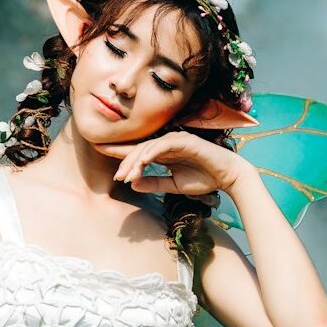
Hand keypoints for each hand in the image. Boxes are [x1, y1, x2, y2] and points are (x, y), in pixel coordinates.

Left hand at [94, 132, 251, 195]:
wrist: (228, 177)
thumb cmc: (203, 179)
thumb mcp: (173, 186)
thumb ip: (154, 184)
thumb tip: (132, 184)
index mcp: (163, 153)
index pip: (137, 151)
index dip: (118, 151)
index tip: (98, 149)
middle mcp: (166, 144)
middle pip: (138, 149)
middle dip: (124, 161)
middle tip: (115, 176)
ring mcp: (176, 140)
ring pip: (148, 147)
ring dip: (136, 161)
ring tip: (125, 175)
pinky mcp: (185, 141)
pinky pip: (163, 145)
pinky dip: (151, 153)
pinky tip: (142, 162)